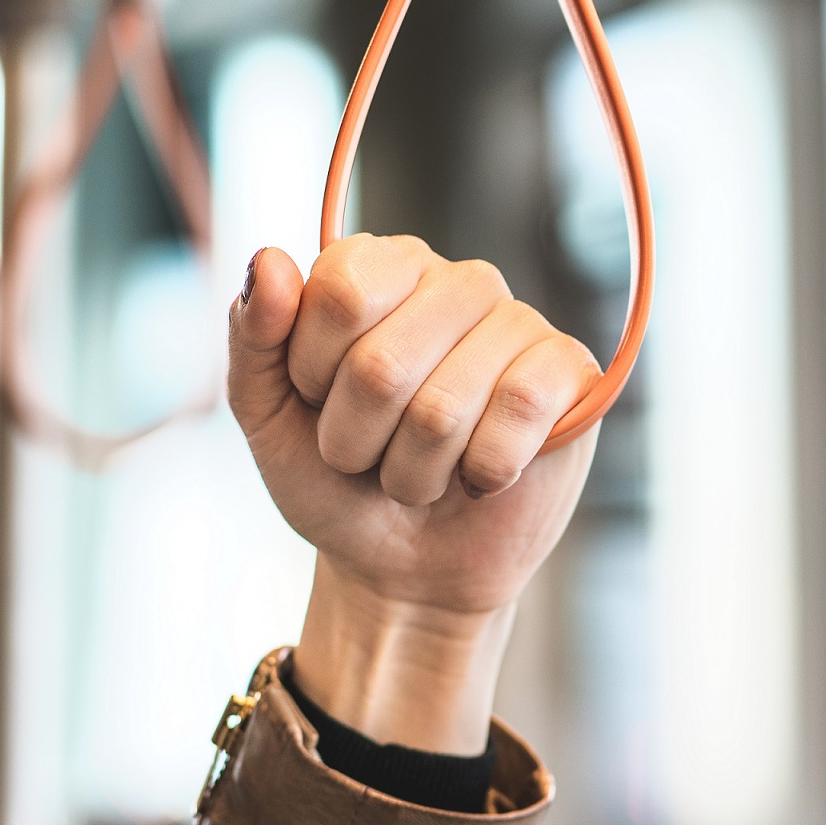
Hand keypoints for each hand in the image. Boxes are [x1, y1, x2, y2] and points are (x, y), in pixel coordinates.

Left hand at [228, 235, 599, 752]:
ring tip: (423, 472)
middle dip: (359, 441)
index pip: (339, 291)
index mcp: (382, 268)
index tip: (319, 402)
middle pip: (382, 364)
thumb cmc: (336, 480)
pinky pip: (518, 412)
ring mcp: (521, 322)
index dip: (314, 373)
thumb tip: (270, 258)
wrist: (407, 566)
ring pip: (445, 406)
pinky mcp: (570, 372)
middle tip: (370, 455)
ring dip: (415, 471)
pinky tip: (481, 474)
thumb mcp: (269, 417)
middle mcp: (456, 281)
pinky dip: (482, 471)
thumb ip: (254, 336)